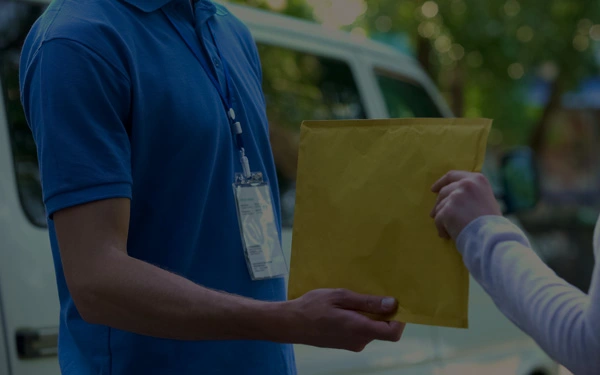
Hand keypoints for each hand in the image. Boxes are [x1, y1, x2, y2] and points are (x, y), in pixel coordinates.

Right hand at [284, 289, 404, 351]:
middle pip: (382, 330)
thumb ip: (367, 302)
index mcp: (359, 329)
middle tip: (370, 294)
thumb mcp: (340, 296)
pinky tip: (343, 309)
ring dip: (368, 316)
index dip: (400, 320)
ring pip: (370, 330)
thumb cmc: (313, 306)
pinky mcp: (344, 344)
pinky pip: (360, 332)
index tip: (395, 303)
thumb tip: (393, 304)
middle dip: (382, 314)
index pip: (392, 333)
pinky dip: (359, 321)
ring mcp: (351, 344)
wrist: (290, 323)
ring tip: (352, 300)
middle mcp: (359, 341)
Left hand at [430, 171, 501, 239]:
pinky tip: (446, 235)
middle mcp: (465, 184)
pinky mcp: (448, 210)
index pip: (452, 176)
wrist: (492, 236)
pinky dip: (441, 228)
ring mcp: (456, 196)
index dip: (441, 182)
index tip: (433, 189)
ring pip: (440, 207)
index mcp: (477, 179)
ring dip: (442, 219)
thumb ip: (470, 193)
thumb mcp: (485, 199)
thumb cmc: (491, 223)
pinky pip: (438, 219)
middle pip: (444, 192)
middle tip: (433, 214)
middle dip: (438, 204)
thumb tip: (451, 196)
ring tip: (449, 230)